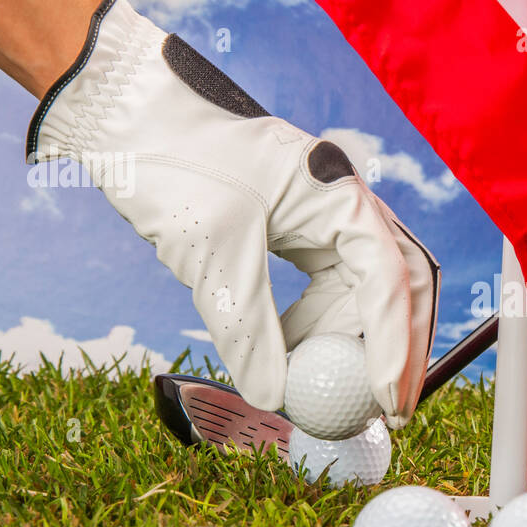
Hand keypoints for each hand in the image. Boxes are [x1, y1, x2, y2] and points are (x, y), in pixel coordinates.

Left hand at [26, 0, 438, 423]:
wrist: (126, 116)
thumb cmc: (172, 164)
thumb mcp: (211, 254)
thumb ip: (247, 330)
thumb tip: (274, 400)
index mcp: (340, 194)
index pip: (391, 279)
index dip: (396, 346)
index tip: (386, 403)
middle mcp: (345, 205)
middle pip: (400, 286)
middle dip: (399, 350)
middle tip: (388, 411)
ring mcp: (324, 218)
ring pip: (364, 292)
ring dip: (354, 342)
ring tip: (324, 389)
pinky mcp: (297, 232)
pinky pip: (325, 289)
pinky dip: (316, 327)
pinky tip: (289, 355)